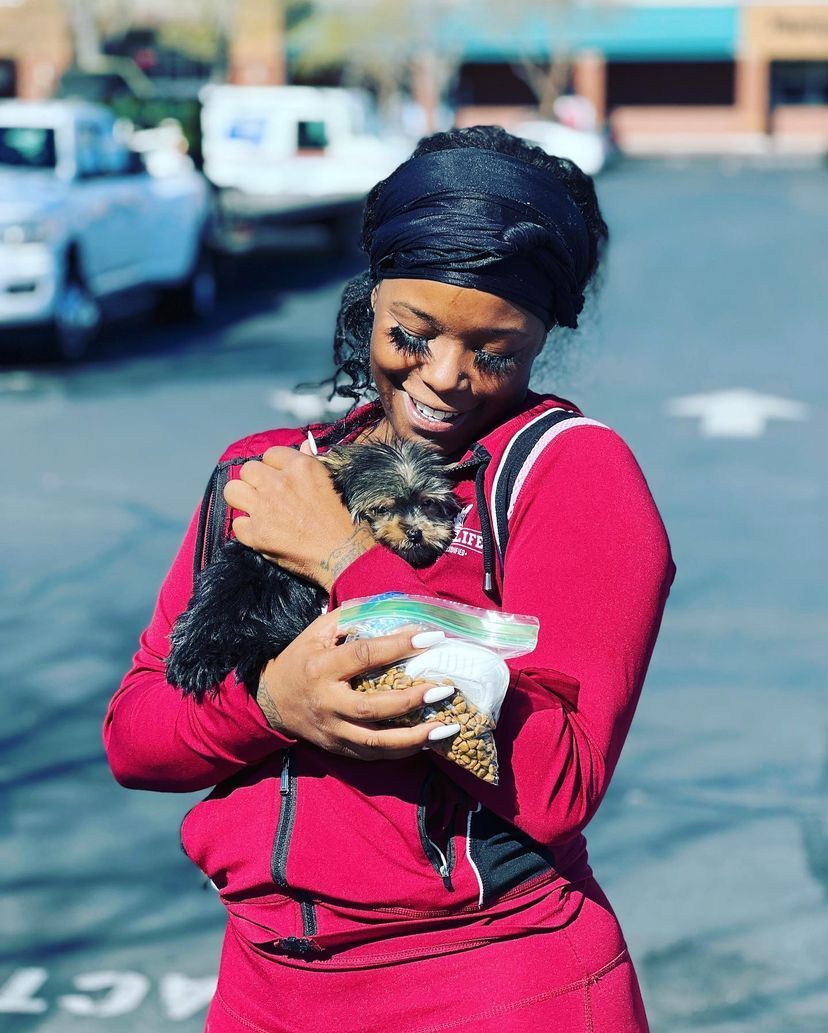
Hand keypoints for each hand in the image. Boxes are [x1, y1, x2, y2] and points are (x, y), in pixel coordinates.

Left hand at [223, 445, 373, 589]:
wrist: (345, 554)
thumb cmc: (344, 519)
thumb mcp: (332, 483)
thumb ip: (313, 462)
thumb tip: (304, 445)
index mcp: (301, 467)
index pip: (271, 454)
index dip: (274, 468)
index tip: (280, 479)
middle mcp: (279, 483)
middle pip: (248, 469)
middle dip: (255, 481)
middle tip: (266, 495)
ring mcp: (265, 508)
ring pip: (232, 490)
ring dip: (241, 499)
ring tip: (255, 509)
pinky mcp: (256, 533)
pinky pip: (237, 524)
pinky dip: (248, 530)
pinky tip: (262, 533)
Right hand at [255, 610, 457, 760]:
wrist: (271, 701)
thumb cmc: (301, 659)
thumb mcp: (318, 631)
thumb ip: (352, 619)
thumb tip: (394, 608)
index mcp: (322, 667)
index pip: (365, 656)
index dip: (399, 645)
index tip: (431, 637)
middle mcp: (327, 702)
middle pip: (372, 707)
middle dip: (411, 700)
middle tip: (444, 689)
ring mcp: (333, 730)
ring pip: (375, 742)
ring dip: (413, 738)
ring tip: (446, 727)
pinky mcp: (338, 748)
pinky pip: (373, 755)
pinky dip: (402, 751)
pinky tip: (427, 741)